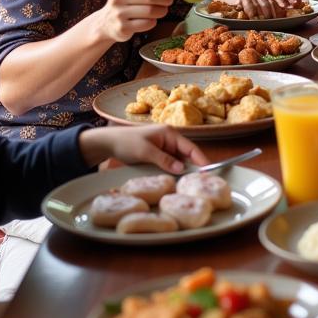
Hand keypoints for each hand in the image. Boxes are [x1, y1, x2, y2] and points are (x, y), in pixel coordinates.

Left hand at [78, 124, 206, 173]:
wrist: (108, 143)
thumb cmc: (126, 142)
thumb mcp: (145, 152)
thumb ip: (164, 160)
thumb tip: (181, 169)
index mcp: (169, 133)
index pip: (190, 147)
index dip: (200, 159)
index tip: (208, 170)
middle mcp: (170, 139)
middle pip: (187, 154)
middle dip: (194, 166)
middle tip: (201, 181)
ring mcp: (164, 147)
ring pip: (179, 160)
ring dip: (183, 170)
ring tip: (191, 183)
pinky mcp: (158, 155)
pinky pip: (170, 163)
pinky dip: (173, 171)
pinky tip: (176, 180)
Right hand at [97, 0, 173, 42]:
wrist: (105, 23)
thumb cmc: (124, 4)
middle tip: (169, 2)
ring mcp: (119, 13)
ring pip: (150, 11)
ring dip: (162, 11)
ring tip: (163, 11)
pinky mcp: (122, 28)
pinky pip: (147, 23)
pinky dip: (153, 22)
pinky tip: (151, 20)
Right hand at [236, 0, 304, 18]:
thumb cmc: (252, 5)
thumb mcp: (267, 4)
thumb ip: (284, 0)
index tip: (295, 3)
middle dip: (278, 3)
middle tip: (282, 13)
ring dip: (265, 8)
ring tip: (268, 17)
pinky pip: (247, 1)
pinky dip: (251, 9)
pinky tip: (254, 16)